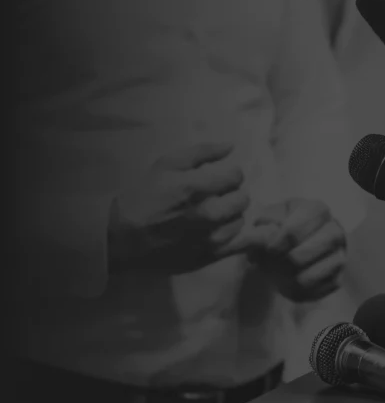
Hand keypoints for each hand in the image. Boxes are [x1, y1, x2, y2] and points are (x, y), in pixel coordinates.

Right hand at [108, 142, 250, 273]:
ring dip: (232, 215)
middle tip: (219, 196)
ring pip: (240, 221)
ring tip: (216, 214)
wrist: (122, 239)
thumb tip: (230, 146)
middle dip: (233, 194)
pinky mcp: (211, 256)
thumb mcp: (166, 165)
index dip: (230, 174)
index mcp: (198, 187)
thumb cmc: (142, 197)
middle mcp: (211, 213)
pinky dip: (237, 235)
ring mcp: (213, 238)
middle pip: (243, 199)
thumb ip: (201, 153)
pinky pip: (240, 244)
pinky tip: (224, 230)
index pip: (236, 176)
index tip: (221, 178)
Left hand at [250, 198, 346, 302]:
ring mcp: (339, 257)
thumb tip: (243, 243)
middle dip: (277, 263)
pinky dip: (295, 291)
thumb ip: (258, 228)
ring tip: (278, 272)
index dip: (273, 244)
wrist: (302, 240)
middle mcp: (334, 232)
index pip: (292, 232)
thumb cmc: (284, 225)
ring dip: (285, 279)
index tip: (266, 250)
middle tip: (270, 261)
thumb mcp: (269, 219)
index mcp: (317, 210)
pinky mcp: (337, 279)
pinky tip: (290, 280)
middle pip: (298, 257)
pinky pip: (311, 292)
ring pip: (306, 278)